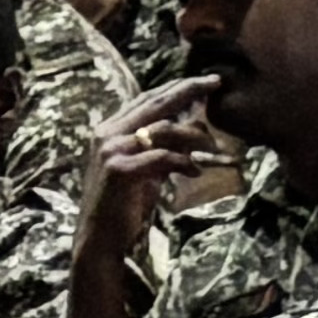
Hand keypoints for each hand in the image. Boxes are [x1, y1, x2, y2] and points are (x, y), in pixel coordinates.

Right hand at [76, 77, 237, 251]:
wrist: (100, 238)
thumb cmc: (124, 204)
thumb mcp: (145, 169)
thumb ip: (160, 147)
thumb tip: (194, 129)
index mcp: (109, 130)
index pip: (147, 99)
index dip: (177, 87)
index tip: (206, 80)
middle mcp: (106, 134)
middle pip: (154, 103)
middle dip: (188, 90)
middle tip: (216, 82)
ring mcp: (110, 151)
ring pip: (163, 129)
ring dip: (193, 136)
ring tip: (212, 147)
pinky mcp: (120, 170)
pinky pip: (162, 156)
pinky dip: (183, 162)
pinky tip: (195, 171)